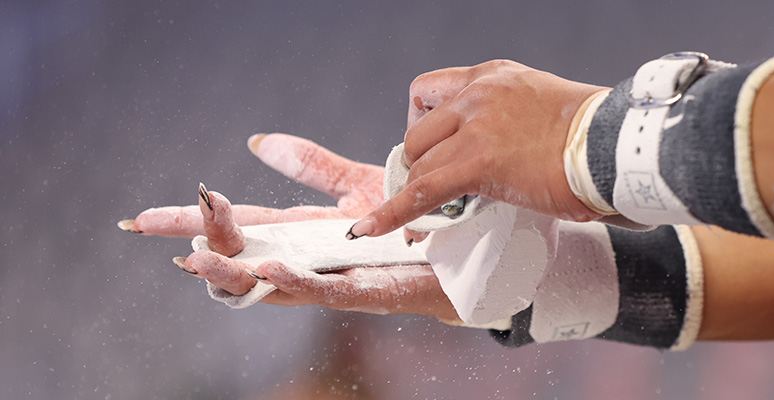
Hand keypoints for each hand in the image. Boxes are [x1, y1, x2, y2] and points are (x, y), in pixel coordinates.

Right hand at [121, 133, 458, 320]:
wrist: (461, 246)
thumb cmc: (409, 221)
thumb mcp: (354, 184)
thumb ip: (310, 165)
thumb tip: (258, 143)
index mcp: (303, 232)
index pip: (237, 225)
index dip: (191, 221)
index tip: (142, 220)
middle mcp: (311, 258)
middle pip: (243, 258)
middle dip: (203, 251)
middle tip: (172, 235)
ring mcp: (335, 276)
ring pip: (271, 284)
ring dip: (233, 274)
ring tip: (200, 260)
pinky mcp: (367, 288)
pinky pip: (325, 288)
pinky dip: (295, 282)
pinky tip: (269, 270)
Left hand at [347, 60, 606, 238]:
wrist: (621, 145)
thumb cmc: (604, 140)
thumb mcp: (553, 116)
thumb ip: (525, 128)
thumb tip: (527, 160)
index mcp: (497, 79)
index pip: (435, 91)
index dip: (426, 124)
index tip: (436, 149)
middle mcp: (479, 94)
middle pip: (419, 129)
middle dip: (420, 163)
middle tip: (435, 191)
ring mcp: (475, 125)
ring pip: (418, 161)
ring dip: (416, 191)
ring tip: (421, 221)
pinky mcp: (478, 162)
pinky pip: (420, 191)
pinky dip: (392, 214)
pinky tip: (370, 231)